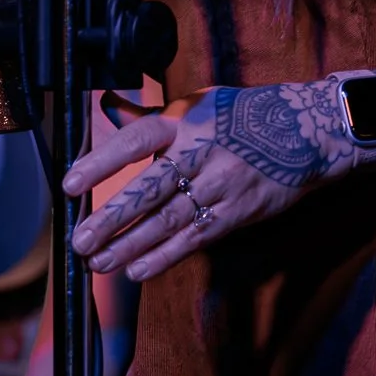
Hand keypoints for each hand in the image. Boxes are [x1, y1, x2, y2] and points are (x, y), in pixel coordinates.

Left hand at [62, 83, 349, 280]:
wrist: (306, 132)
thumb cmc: (240, 116)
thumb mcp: (198, 104)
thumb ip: (153, 118)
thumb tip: (109, 107)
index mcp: (185, 121)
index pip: (136, 140)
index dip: (102, 162)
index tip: (69, 184)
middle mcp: (201, 152)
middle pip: (150, 189)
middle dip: (113, 218)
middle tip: (79, 241)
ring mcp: (221, 184)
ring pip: (170, 220)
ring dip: (132, 244)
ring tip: (98, 263)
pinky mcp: (238, 212)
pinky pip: (196, 237)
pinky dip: (166, 256)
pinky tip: (138, 271)